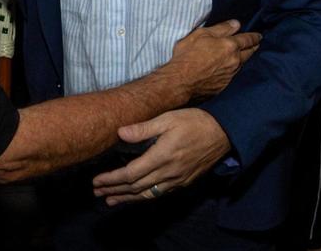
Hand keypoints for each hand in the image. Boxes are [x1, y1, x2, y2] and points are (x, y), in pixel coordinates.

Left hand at [91, 109, 228, 204]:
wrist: (224, 133)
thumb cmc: (194, 121)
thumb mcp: (168, 119)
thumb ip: (143, 128)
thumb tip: (120, 133)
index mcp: (162, 156)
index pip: (130, 174)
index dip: (111, 179)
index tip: (97, 181)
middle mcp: (168, 173)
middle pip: (135, 188)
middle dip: (114, 190)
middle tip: (97, 192)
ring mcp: (177, 180)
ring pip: (147, 195)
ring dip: (126, 198)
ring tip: (110, 201)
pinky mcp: (184, 182)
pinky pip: (160, 194)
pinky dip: (144, 197)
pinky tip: (136, 197)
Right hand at [165, 19, 261, 100]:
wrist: (181, 82)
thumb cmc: (188, 55)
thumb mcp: (201, 35)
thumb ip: (220, 28)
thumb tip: (236, 24)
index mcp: (230, 46)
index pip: (247, 39)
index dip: (254, 37)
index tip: (259, 36)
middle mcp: (235, 61)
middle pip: (249, 53)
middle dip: (254, 47)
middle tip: (257, 44)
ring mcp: (230, 75)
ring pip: (242, 64)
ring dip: (245, 59)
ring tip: (245, 55)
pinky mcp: (224, 86)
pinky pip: (233, 74)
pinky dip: (234, 69)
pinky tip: (230, 68)